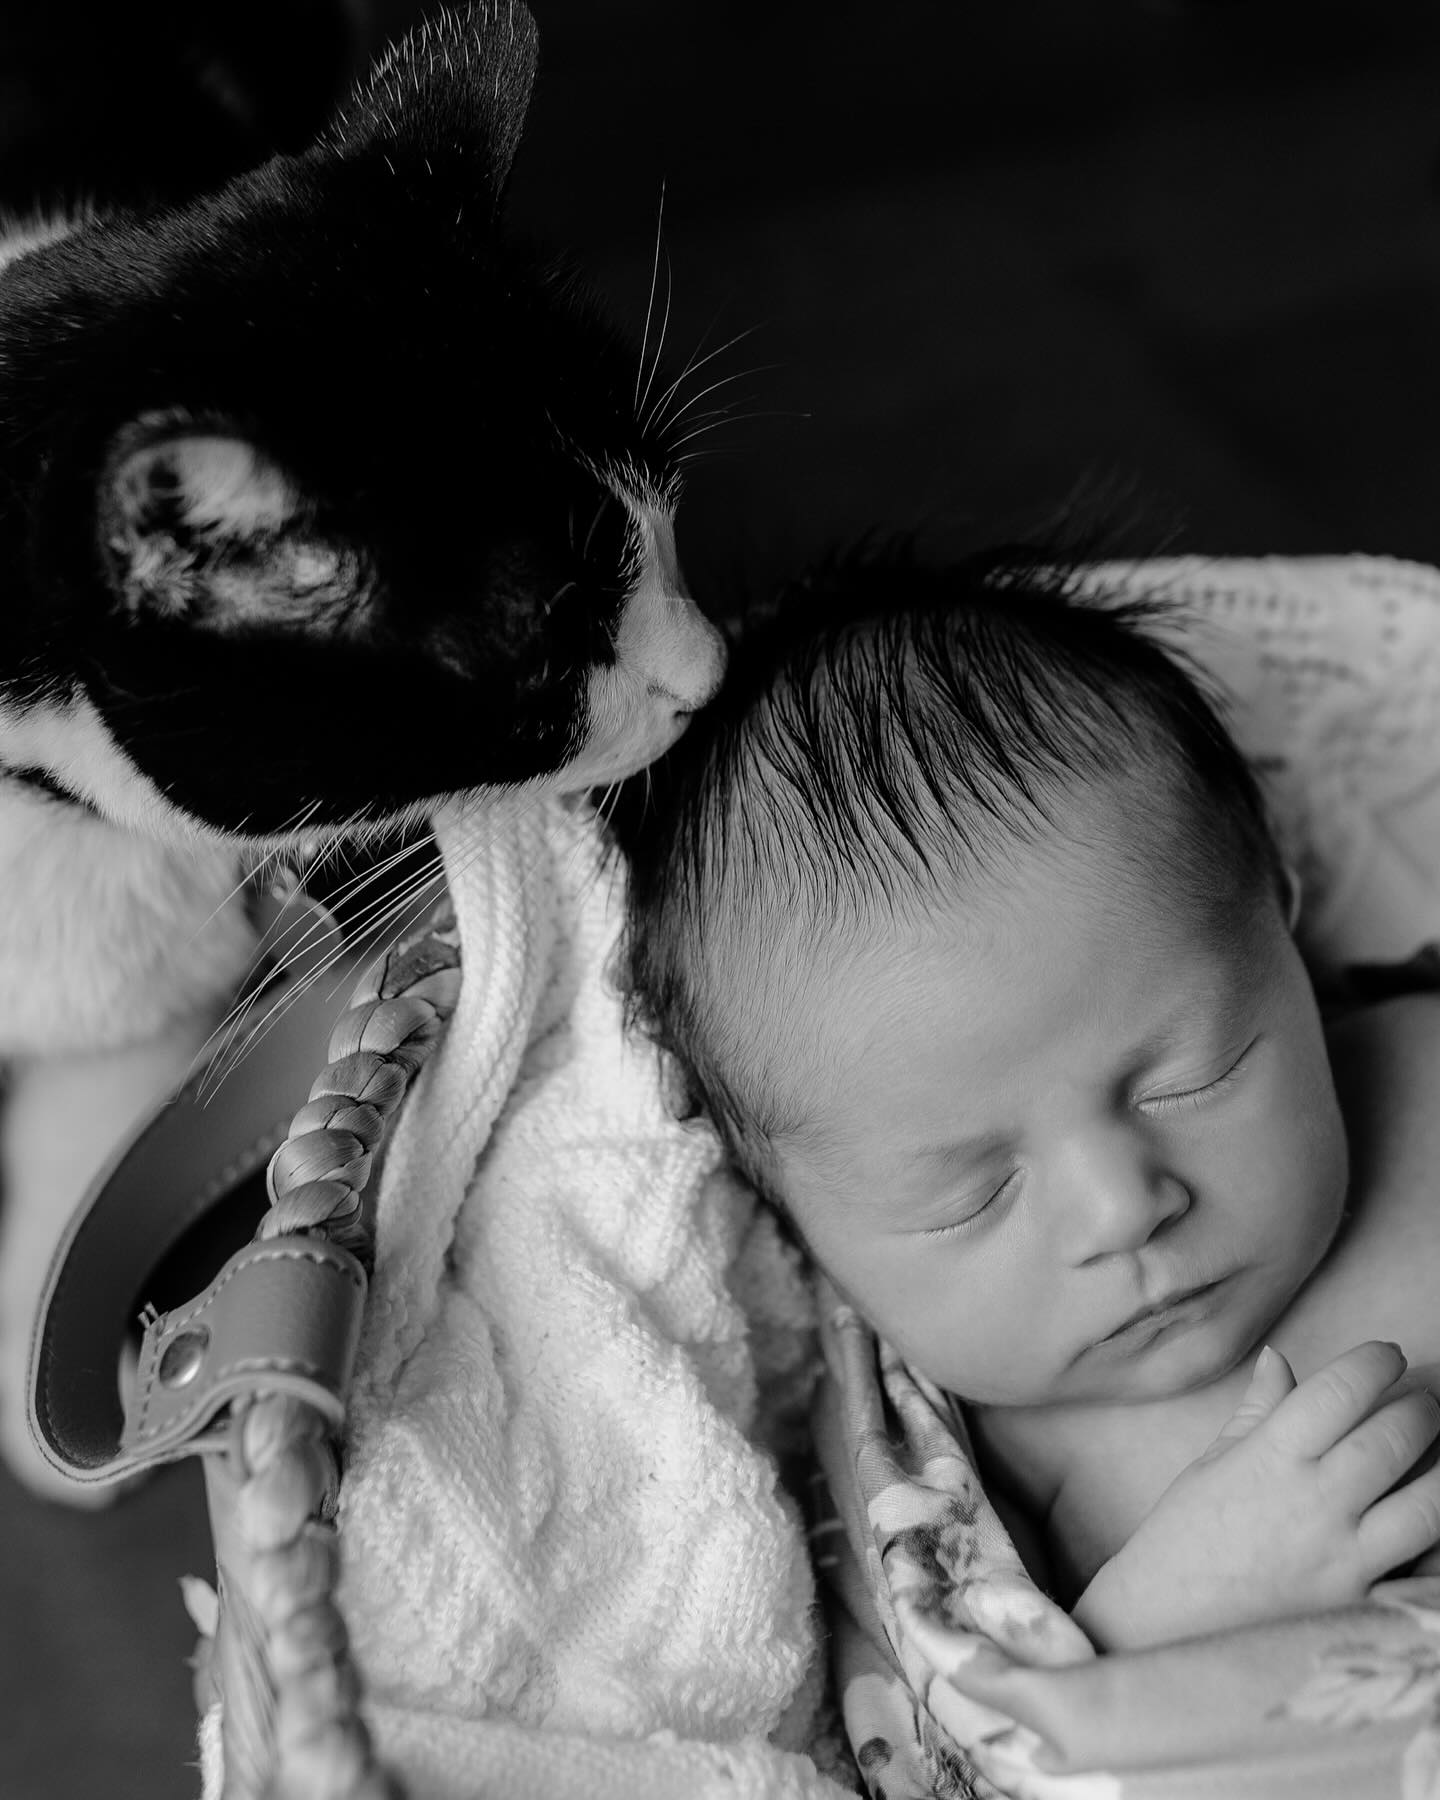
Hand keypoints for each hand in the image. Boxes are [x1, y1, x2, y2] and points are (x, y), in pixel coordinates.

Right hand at [1073, 1341, 1439, 1648]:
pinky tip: (1427, 1510)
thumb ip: (1257, 1412)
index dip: (1374, 1362)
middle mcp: (1312, 1502)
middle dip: (1420, 1408)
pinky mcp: (1361, 1601)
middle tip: (1421, 1400)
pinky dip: (1433, 1531)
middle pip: (1392, 1438)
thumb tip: (1279, 1359)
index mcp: (1269, 1458)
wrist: (1168, 1625)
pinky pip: (1422, 1563)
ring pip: (1427, 1503)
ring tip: (1438, 1453)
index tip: (1387, 1355)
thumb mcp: (1210, 1464)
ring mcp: (1343, 1557)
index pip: (1338, 1392)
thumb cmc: (1183, 1540)